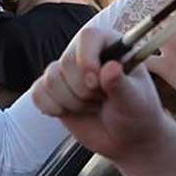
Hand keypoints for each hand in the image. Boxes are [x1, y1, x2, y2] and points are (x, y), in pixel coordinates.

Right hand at [31, 26, 166, 162]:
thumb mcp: (134, 100)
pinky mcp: (54, 91)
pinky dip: (51, 107)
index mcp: (111, 46)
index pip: (88, 36)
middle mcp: (87, 54)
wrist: (127, 139)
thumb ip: (120, 84)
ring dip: (71, 101)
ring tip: (92, 107)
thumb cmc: (137, 114)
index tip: (96, 83)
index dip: (87, 58)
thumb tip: (110, 67)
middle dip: (83, 89)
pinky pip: (38, 93)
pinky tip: (70, 113)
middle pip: (66, 61)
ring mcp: (68, 73)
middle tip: (102, 100)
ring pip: (50, 78)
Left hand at [147, 18, 175, 104]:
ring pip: (149, 42)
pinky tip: (140, 67)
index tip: (168, 36)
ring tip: (156, 60)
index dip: (167, 28)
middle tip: (165, 53)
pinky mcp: (166, 66)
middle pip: (158, 28)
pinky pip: (145, 61)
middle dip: (159, 40)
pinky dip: (140, 63)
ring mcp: (171, 47)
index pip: (169, 16)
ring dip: (150, 50)